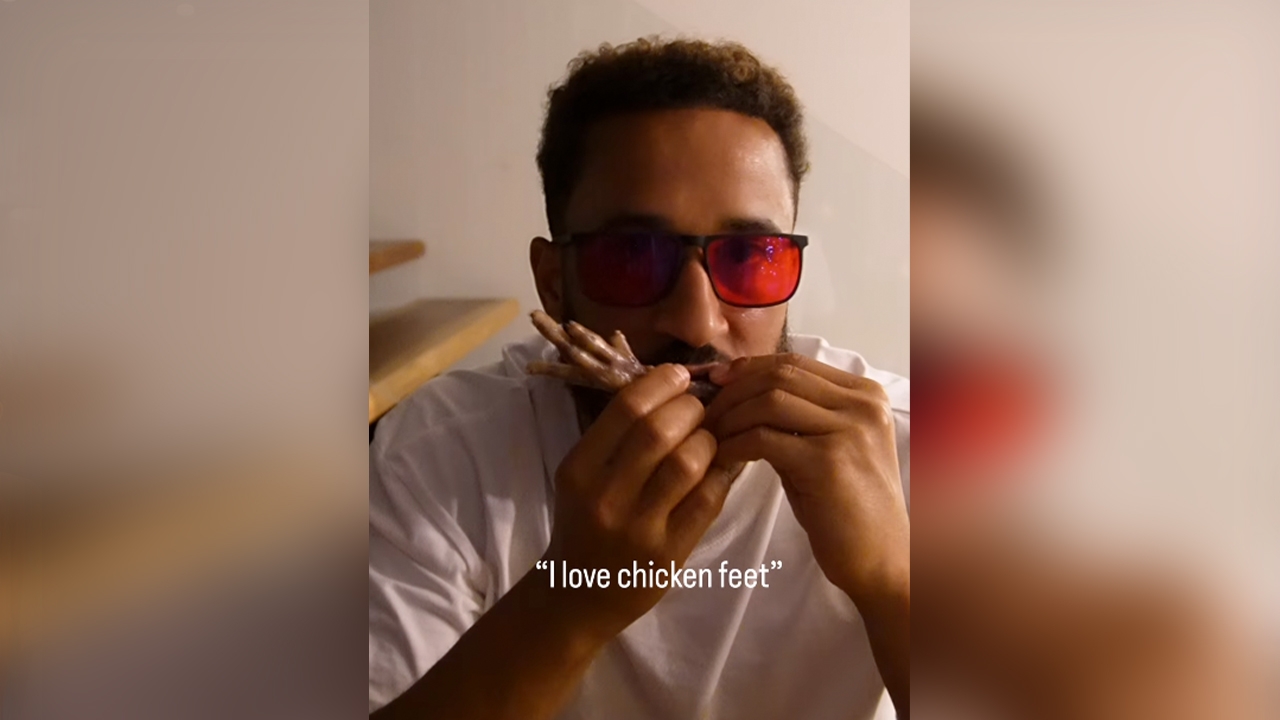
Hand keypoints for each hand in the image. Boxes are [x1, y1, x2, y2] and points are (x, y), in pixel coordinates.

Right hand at [543, 364, 737, 644]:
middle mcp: (604, 497)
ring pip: (688, 462)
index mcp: (579, 469)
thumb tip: (676, 384)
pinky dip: (722, 474)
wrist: (577, 595)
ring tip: (709, 439)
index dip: (662, 383)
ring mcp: (637, 528)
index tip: (680, 377)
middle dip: (691, 409)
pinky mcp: (668, 553)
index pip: (626, 408)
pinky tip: (722, 466)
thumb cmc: (584, 523)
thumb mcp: (584, 476)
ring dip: (709, 440)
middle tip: (699, 410)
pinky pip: (707, 499)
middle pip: (660, 430)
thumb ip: (619, 436)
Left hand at [704, 354, 908, 604]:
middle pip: (780, 375)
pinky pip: (764, 439)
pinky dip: (734, 445)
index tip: (715, 382)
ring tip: (708, 438)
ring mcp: (849, 430)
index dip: (748, 368)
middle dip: (733, 390)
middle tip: (703, 413)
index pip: (794, 362)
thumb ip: (793, 419)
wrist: (882, 560)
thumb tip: (734, 393)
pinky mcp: (828, 462)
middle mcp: (862, 404)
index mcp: (865, 394)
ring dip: (730, 417)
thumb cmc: (846, 509)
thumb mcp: (825, 449)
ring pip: (769, 401)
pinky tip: (720, 459)